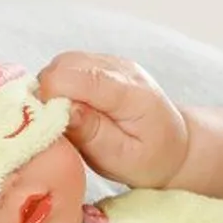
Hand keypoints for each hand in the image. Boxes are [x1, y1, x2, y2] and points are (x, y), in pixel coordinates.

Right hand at [37, 52, 189, 188]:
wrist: (174, 145)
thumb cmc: (150, 158)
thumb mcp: (123, 160)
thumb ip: (94, 135)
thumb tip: (61, 111)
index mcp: (131, 93)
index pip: (78, 78)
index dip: (51, 99)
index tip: (51, 126)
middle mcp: (121, 69)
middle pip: (64, 65)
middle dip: (48, 96)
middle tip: (60, 127)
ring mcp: (112, 62)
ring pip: (61, 63)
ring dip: (53, 91)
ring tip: (69, 121)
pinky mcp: (102, 64)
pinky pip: (67, 67)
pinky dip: (60, 87)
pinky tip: (75, 110)